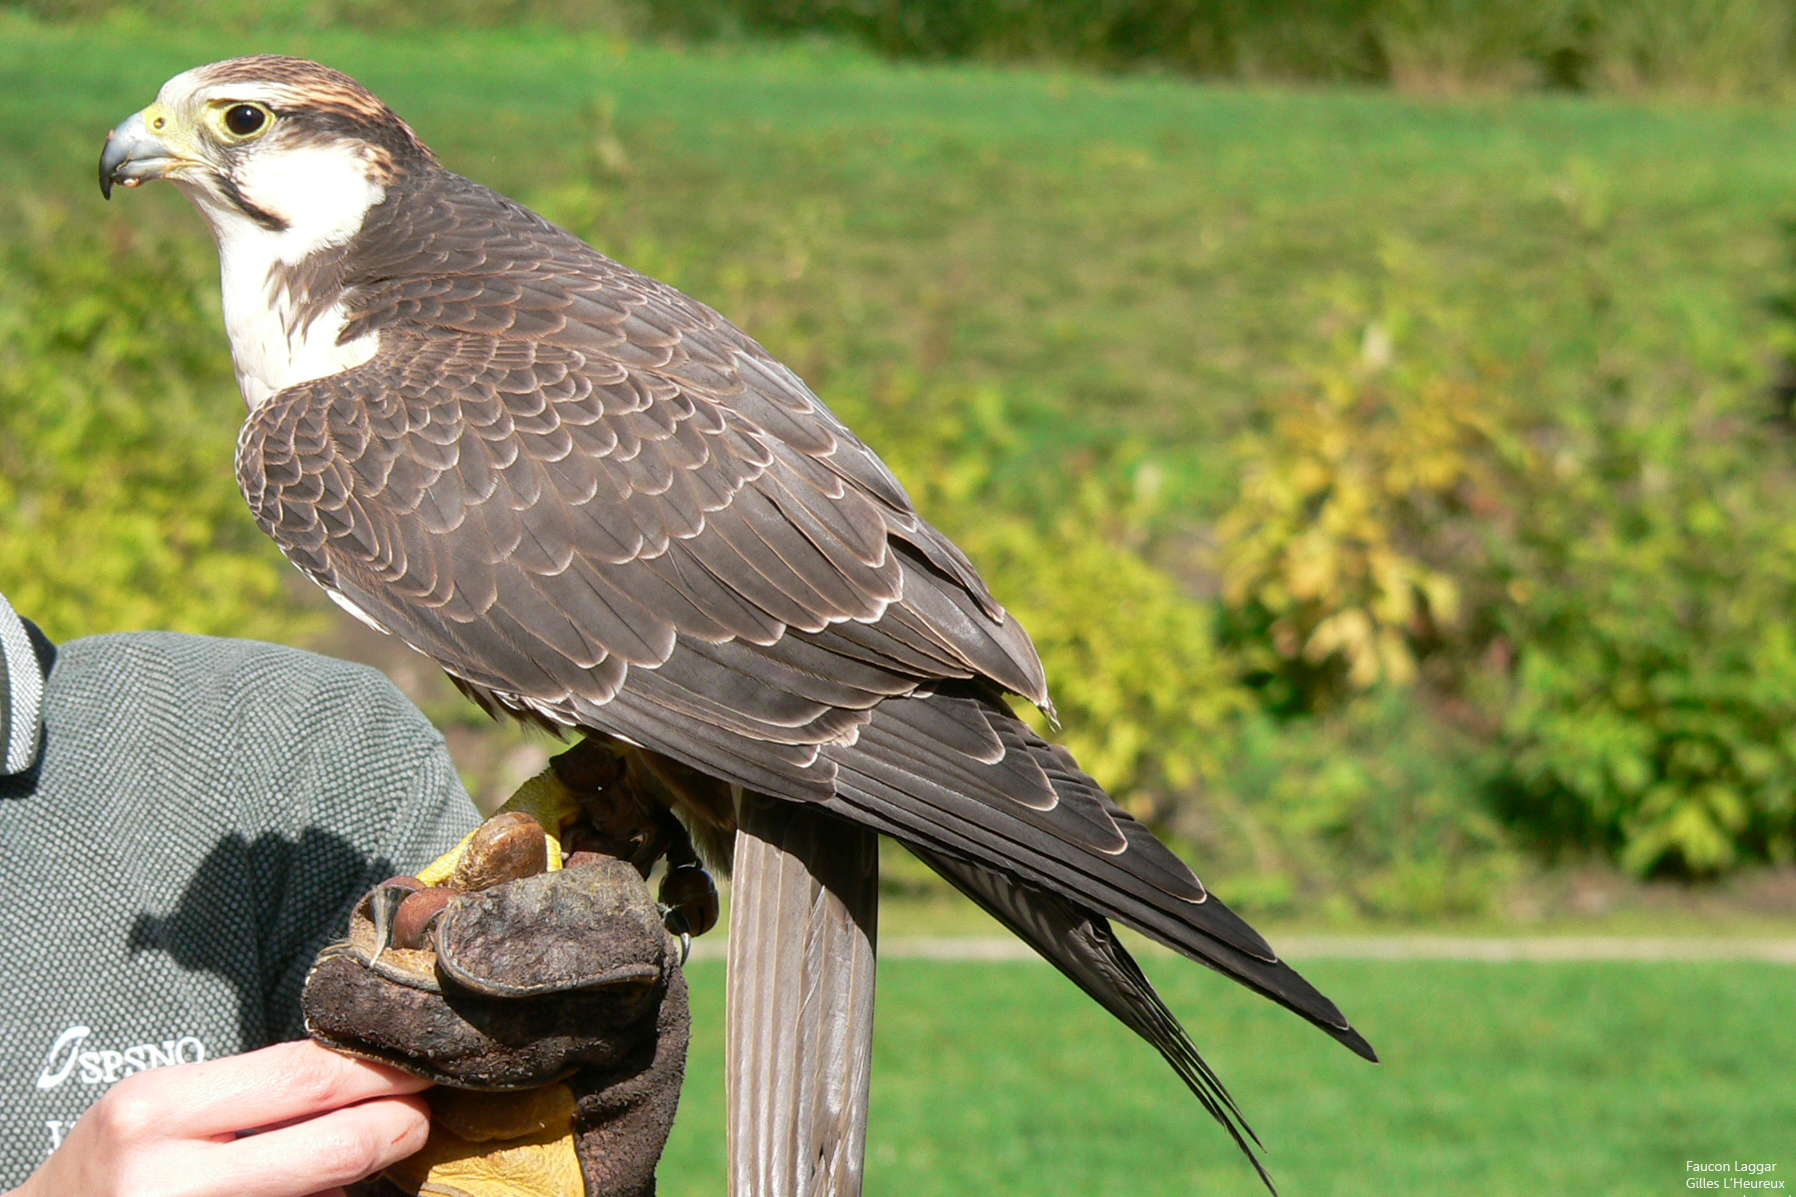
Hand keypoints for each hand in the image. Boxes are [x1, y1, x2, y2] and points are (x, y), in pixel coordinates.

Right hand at [9, 1039, 430, 1196]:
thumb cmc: (114, 1166)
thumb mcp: (160, 1110)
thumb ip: (251, 1098)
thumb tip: (363, 1090)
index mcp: (158, 1111)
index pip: (303, 1077)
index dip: (377, 1072)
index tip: (418, 1065)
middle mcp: (167, 1180)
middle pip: (327, 1149)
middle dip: (394, 1128)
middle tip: (423, 1116)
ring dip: (361, 1181)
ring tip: (384, 1152)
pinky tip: (331, 1195)